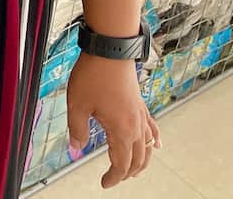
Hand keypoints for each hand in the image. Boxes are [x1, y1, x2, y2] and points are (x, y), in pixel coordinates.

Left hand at [67, 53, 160, 188]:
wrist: (110, 49)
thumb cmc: (93, 75)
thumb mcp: (77, 104)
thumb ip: (77, 129)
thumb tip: (76, 148)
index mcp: (121, 130)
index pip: (121, 164)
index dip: (113, 177)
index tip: (103, 183)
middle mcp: (136, 126)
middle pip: (138, 159)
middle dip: (127, 173)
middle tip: (113, 178)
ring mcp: (140, 114)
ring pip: (148, 146)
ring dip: (142, 161)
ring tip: (132, 170)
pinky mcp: (140, 104)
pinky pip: (152, 128)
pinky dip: (154, 140)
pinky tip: (156, 145)